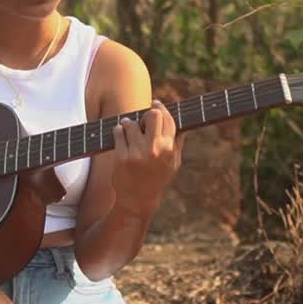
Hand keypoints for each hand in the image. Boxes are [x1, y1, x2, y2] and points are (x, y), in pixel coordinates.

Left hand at [112, 99, 183, 217]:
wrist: (138, 200)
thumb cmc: (157, 178)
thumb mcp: (173, 163)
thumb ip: (177, 142)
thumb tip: (184, 122)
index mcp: (169, 149)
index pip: (168, 119)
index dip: (161, 108)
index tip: (155, 103)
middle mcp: (154, 149)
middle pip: (152, 114)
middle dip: (147, 113)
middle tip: (142, 119)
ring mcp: (137, 153)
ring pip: (131, 123)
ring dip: (129, 123)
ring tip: (129, 129)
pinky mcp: (122, 157)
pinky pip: (118, 132)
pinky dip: (119, 131)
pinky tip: (121, 135)